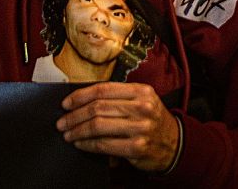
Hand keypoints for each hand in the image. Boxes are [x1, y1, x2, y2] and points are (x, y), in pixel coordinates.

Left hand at [58, 82, 180, 172]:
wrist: (175, 144)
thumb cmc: (152, 121)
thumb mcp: (142, 101)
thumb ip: (118, 98)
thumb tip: (82, 101)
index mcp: (141, 91)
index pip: (103, 89)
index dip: (80, 96)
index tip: (66, 103)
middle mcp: (142, 107)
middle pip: (98, 107)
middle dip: (74, 115)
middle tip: (62, 122)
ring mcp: (140, 127)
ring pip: (98, 126)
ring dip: (77, 130)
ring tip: (68, 133)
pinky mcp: (137, 147)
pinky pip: (103, 144)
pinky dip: (87, 144)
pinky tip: (80, 144)